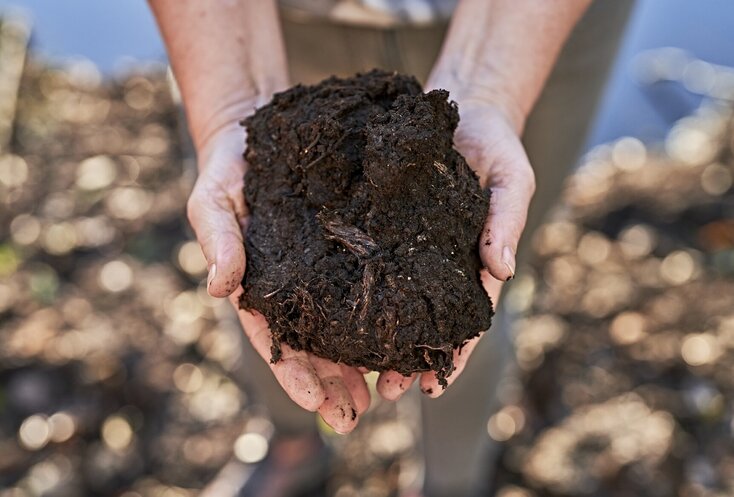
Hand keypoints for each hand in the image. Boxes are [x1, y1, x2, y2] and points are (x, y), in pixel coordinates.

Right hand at [188, 123, 369, 432]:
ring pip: (347, 321)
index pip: (275, 338)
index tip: (314, 404)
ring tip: (388, 389)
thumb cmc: (231, 165)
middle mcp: (297, 281)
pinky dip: (386, 310)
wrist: (264, 122)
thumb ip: (217, 239)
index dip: (293, 372)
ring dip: (364, 358)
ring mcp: (327, 263)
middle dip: (333, 381)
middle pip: (315, 342)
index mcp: (262, 282)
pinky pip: (373, 280)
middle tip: (357, 413)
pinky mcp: (357, 238)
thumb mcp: (215, 196)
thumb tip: (220, 289)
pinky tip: (407, 332)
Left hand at [377, 97, 534, 398]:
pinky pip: (365, 261)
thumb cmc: (495, 146)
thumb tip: (503, 269)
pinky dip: (353, 291)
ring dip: (377, 337)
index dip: (452, 354)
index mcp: (471, 262)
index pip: (465, 319)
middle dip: (407, 358)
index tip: (433, 385)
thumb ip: (507, 219)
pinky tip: (332, 313)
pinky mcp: (378, 224)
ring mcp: (405, 245)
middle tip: (387, 391)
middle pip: (423, 321)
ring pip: (391, 301)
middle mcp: (436, 263)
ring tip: (356, 371)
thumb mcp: (510, 177)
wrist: (461, 109)